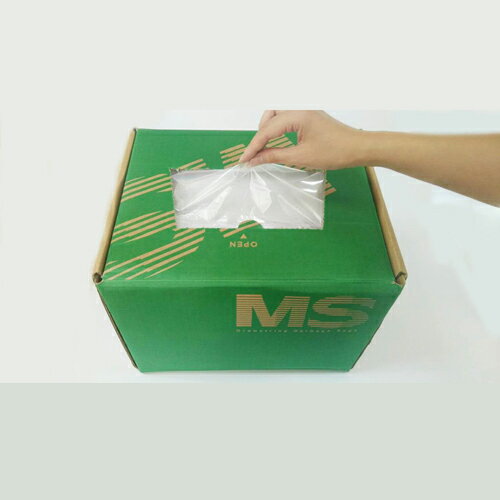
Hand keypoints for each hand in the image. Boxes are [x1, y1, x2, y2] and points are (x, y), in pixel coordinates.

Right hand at [239, 110, 370, 168]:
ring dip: (268, 129)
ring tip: (264, 148)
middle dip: (259, 135)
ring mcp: (305, 108)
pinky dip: (278, 127)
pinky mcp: (309, 114)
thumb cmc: (335, 152)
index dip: (254, 146)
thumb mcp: (301, 157)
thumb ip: (274, 156)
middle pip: (269, 116)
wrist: (358, 148)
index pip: (267, 129)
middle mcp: (300, 106)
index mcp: (298, 114)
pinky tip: (277, 141)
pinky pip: (286, 116)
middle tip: (254, 155)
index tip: (244, 160)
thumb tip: (254, 160)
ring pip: (276, 113)